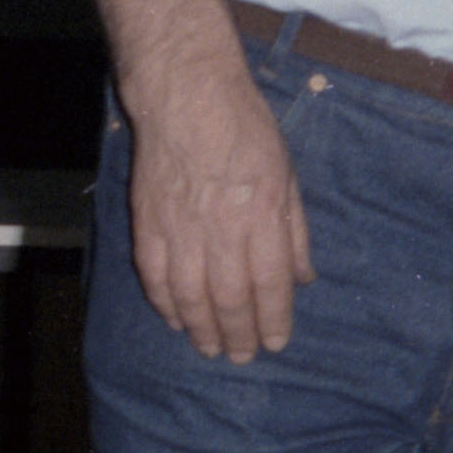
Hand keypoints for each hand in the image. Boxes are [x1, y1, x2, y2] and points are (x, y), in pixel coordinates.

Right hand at [124, 66, 313, 361]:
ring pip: (190, 297)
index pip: (271, 283)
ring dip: (202, 329)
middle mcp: (222, 228)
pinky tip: (177, 320)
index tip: (276, 343)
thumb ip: (294, 230)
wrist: (187, 95)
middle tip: (242, 357)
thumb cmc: (245, 128)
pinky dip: (165, 304)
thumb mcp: (287, 174)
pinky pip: (155, 276)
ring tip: (212, 349)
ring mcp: (180, 228)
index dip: (273, 320)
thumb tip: (303, 278)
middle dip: (239, 334)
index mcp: (263, 215)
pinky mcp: (148, 222)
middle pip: (230, 299)